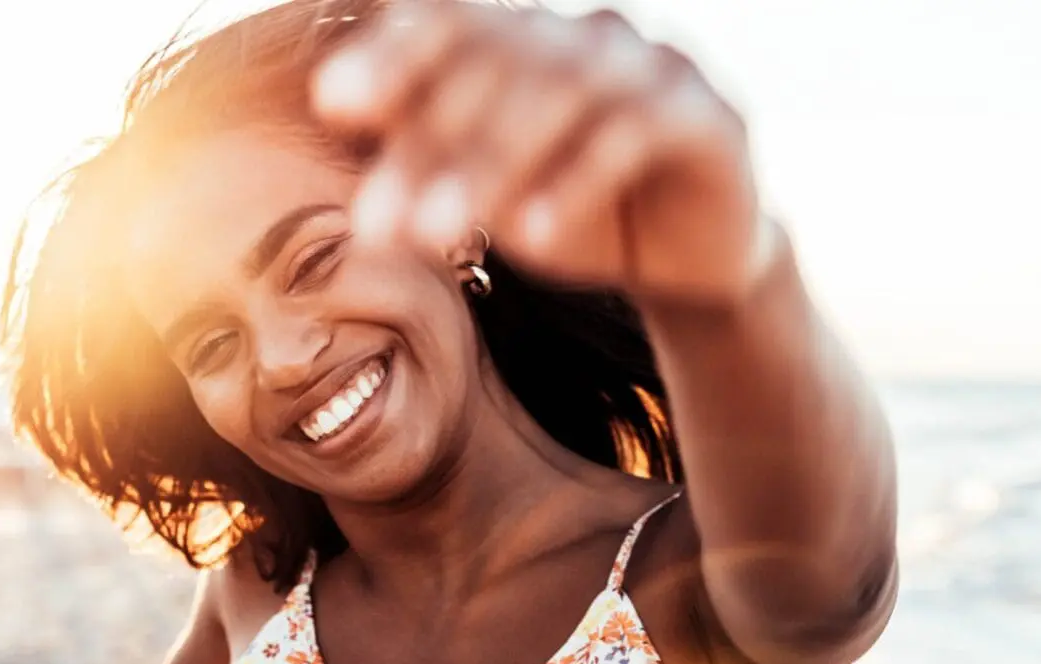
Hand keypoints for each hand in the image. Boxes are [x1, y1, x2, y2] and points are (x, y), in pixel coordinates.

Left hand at [312, 0, 774, 308]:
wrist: (689, 263)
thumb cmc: (571, 212)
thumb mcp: (487, 188)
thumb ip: (426, 143)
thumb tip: (332, 102)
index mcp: (529, 37)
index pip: (452, 22)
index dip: (393, 53)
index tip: (331, 103)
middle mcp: (588, 33)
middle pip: (497, 64)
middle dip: (426, 145)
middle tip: (373, 222)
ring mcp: (654, 65)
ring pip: (560, 94)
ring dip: (488, 167)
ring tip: (435, 235)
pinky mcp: (709, 116)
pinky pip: (633, 135)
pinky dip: (576, 183)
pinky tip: (531, 235)